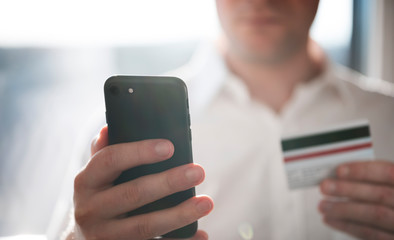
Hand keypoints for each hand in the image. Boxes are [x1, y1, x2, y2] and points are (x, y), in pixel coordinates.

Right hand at [69, 126, 212, 239]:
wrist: (86, 238)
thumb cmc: (98, 198)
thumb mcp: (95, 176)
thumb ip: (103, 153)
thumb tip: (109, 129)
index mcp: (86, 181)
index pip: (110, 160)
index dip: (140, 152)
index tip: (169, 147)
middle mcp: (90, 209)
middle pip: (133, 194)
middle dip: (168, 182)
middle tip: (197, 172)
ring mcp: (104, 235)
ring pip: (145, 225)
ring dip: (179, 214)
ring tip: (205, 203)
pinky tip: (199, 235)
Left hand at [319, 160, 393, 239]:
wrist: (392, 219)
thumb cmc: (387, 198)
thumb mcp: (386, 185)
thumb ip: (371, 180)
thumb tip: (339, 175)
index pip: (388, 173)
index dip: (363, 171)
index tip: (339, 170)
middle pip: (380, 194)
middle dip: (349, 189)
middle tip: (325, 187)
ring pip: (375, 214)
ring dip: (344, 209)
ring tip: (322, 205)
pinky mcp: (393, 239)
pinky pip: (371, 233)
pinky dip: (348, 226)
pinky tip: (331, 219)